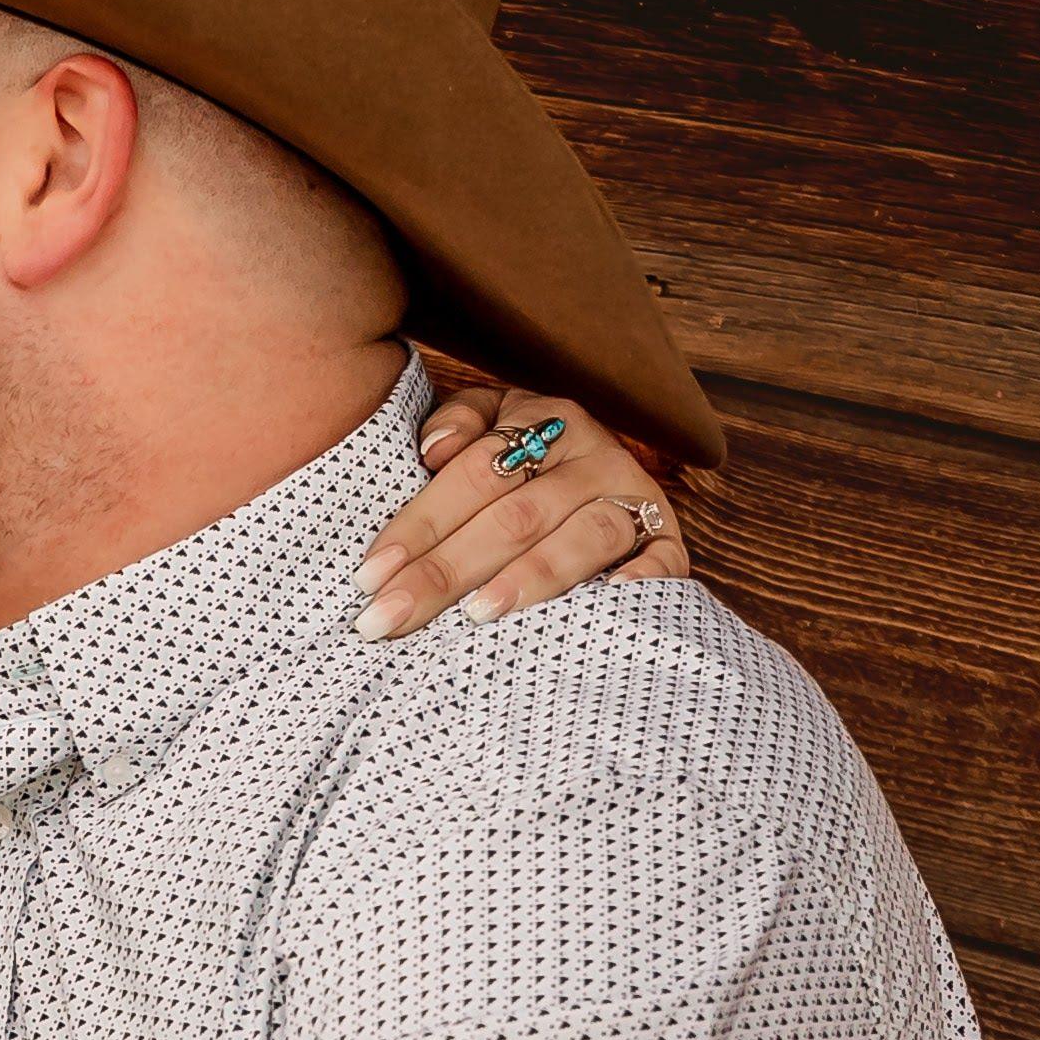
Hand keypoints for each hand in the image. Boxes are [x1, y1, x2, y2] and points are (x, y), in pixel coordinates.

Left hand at [356, 383, 698, 637]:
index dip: (419, 524)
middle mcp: (594, 457)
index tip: (370, 575)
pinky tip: (591, 614)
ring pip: (582, 538)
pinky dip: (631, 588)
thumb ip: (456, 424)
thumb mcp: (491, 424)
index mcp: (546, 422)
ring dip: (530, 578)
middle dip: (447, 570)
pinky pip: (659, 565)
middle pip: (515, 515)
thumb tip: (432, 451)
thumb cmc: (523, 464)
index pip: (474, 475)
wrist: (606, 479)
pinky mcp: (669, 543)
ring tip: (478, 616)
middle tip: (391, 618)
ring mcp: (636, 500)